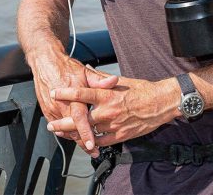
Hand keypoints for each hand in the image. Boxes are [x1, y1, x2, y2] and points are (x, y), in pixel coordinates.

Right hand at [28, 50, 104, 155]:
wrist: (45, 62)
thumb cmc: (65, 67)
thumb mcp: (84, 72)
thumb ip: (100, 80)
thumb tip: (114, 81)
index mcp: (72, 96)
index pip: (79, 118)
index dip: (86, 132)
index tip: (92, 144)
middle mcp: (61, 104)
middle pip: (72, 129)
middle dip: (83, 142)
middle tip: (94, 151)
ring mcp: (52, 109)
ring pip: (64, 129)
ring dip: (75, 139)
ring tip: (87, 147)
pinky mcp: (46, 110)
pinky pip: (56, 126)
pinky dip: (65, 133)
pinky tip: (73, 137)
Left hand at [47, 75, 179, 153]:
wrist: (161, 103)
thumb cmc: (141, 90)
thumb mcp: (120, 80)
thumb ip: (101, 77)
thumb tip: (87, 69)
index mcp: (107, 94)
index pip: (81, 93)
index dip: (65, 93)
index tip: (53, 93)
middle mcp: (108, 110)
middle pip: (81, 118)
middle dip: (64, 123)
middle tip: (51, 124)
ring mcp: (114, 124)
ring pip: (89, 132)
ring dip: (75, 134)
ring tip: (63, 134)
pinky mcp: (121, 135)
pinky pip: (102, 142)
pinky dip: (91, 143)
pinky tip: (83, 142)